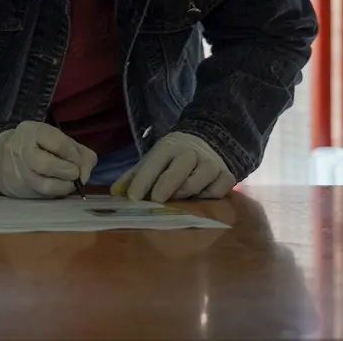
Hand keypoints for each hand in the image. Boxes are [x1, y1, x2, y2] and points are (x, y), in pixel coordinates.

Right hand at [0, 121, 97, 198]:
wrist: (0, 160)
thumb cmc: (37, 148)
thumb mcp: (57, 140)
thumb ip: (80, 153)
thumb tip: (85, 174)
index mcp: (32, 131)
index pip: (58, 143)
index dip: (73, 155)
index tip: (77, 160)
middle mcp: (21, 150)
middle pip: (47, 164)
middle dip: (68, 171)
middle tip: (74, 173)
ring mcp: (19, 172)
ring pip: (45, 185)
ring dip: (65, 186)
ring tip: (69, 182)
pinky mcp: (19, 190)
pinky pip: (43, 196)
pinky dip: (57, 193)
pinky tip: (59, 187)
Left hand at [110, 131, 235, 201]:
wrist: (208, 142)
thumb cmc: (173, 157)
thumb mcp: (153, 160)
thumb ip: (134, 176)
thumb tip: (115, 192)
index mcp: (168, 147)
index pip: (154, 162)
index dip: (142, 180)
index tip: (132, 197)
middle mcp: (190, 153)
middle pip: (178, 169)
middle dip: (166, 185)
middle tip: (155, 200)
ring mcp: (210, 164)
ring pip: (199, 180)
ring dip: (185, 192)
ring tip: (176, 200)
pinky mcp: (227, 175)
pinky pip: (218, 190)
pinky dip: (208, 196)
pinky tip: (198, 198)